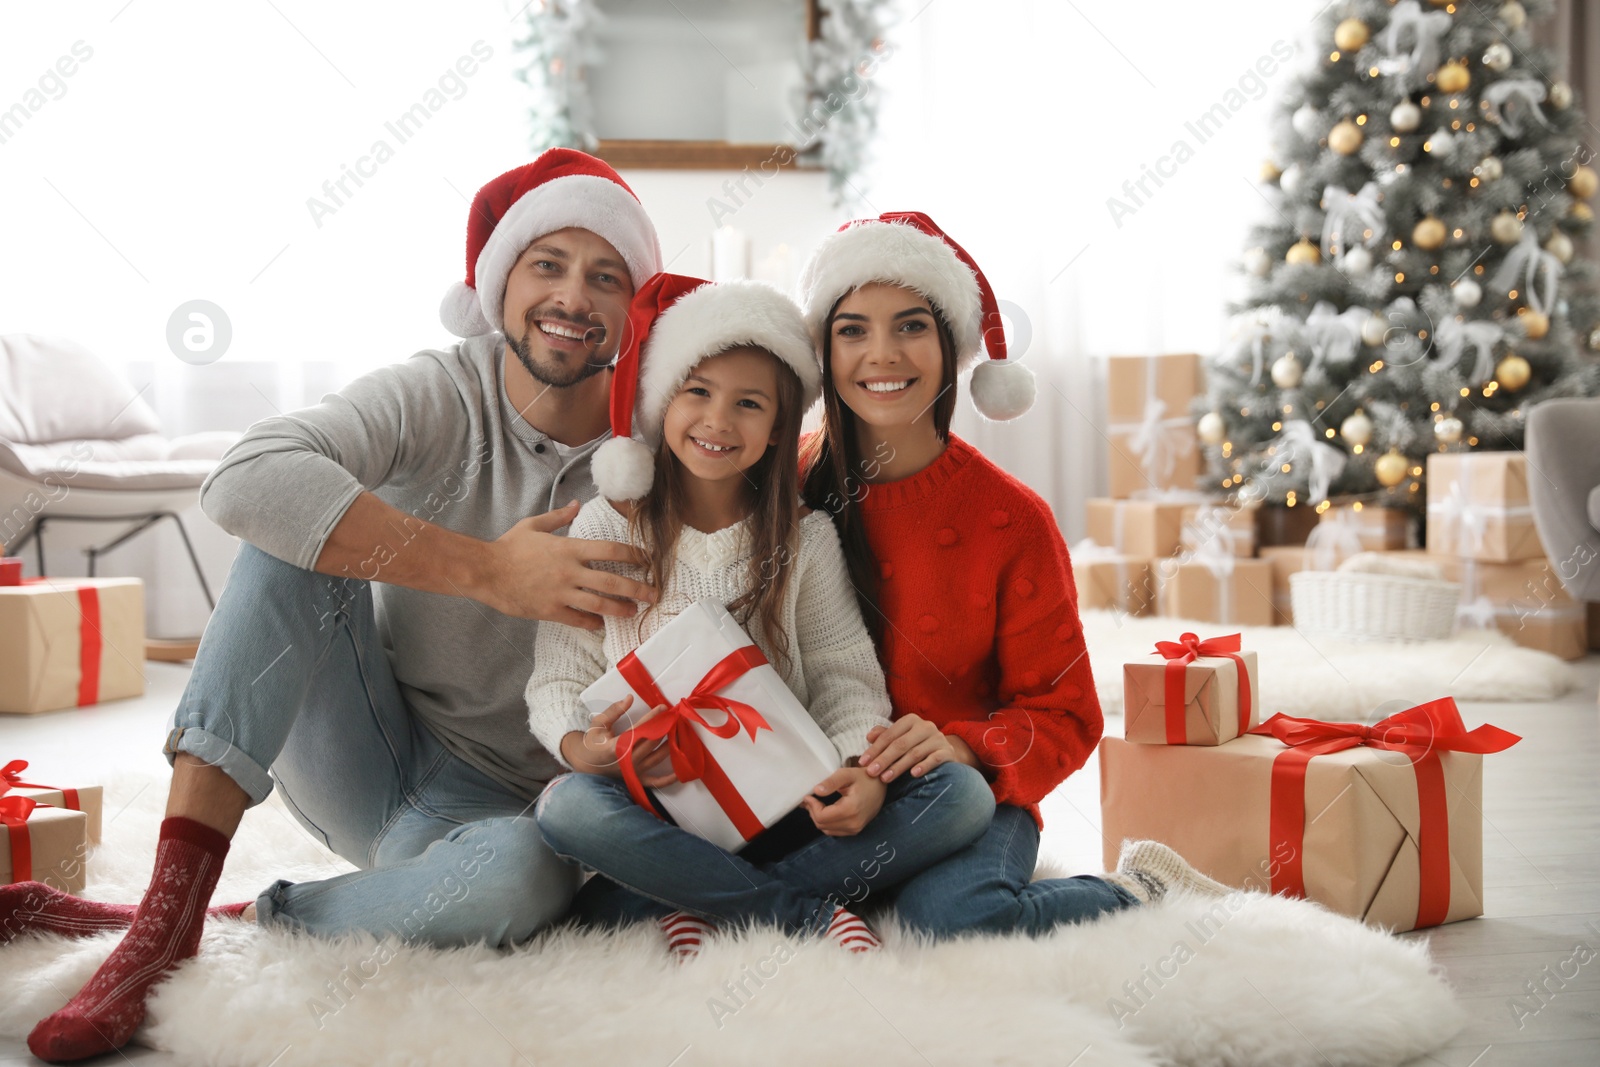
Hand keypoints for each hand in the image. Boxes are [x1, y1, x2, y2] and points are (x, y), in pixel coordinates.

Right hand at [473, 502, 656, 625]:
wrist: (485, 571)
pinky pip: (578, 619)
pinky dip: (592, 622)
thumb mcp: (534, 525)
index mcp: (568, 548)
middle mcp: (569, 571)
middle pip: (612, 582)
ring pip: (599, 604)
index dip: (634, 555)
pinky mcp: (550, 610)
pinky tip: (601, 623)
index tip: (648, 560)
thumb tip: (576, 504)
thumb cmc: (509, 547)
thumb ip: (559, 516)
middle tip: (653, 594)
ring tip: (633, 612)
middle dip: (637, 589)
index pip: (610, 550)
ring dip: (620, 610)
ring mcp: (560, 593)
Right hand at [559, 695, 678, 786]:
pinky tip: (680, 772)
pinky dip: (668, 779)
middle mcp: (627, 760)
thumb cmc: (593, 743)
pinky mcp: (637, 779)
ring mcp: (634, 771)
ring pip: (657, 757)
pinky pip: (656, 782)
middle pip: (652, 742)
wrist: (586, 765)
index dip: (652, 717)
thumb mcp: (598, 724)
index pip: (639, 729)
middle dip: (665, 728)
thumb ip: (614, 711)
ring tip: (680, 732)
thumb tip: (629, 698)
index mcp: (616, 746)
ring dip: (671, 745)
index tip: (663, 708)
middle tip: (676, 717)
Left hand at [801, 767, 885, 836]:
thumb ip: (831, 782)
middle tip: (810, 799)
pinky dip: (826, 822)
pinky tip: (825, 810)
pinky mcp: (856, 830)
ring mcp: (855, 829)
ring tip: (816, 803)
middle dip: (813, 812)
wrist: (880, 785)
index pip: (822, 816)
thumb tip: (816, 791)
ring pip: (827, 830)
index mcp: (851, 810)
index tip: (808, 795)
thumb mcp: (847, 774)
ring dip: (818, 818)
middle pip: (822, 825)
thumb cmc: (864, 777)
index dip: (811, 806)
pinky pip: (834, 831)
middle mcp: (854, 823)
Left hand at [859, 715, 978, 781]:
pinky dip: (923, 766)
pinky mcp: (947, 752)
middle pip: (900, 744)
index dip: (875, 749)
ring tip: (885, 778)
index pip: (889, 735)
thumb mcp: (900, 737)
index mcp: (910, 720)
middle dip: (884, 759)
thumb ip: (885, 736)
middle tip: (871, 773)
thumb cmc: (915, 744)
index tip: (863, 763)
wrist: (943, 750)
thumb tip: (869, 736)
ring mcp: (938, 738)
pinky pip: (934, 759)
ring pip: (915, 753)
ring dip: (898, 767)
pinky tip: (913, 775)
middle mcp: (925, 726)